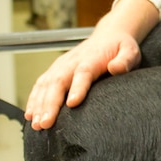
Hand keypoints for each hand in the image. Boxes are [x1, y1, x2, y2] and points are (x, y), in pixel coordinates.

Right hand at [23, 28, 141, 129]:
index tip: (72, 103)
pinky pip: (41, 85)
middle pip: (59, 82)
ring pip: (46, 85)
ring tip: (37, 124)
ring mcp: (61, 65)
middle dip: (50, 103)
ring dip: (39, 105)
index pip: (83, 73)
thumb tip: (116, 68)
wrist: (108, 36)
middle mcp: (72, 62)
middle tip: (46, 123)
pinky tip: (30, 115)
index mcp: (91, 58)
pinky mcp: (55, 70)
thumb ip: (125, 60)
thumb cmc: (120, 47)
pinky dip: (34, 100)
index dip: (77, 87)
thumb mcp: (130, 51)